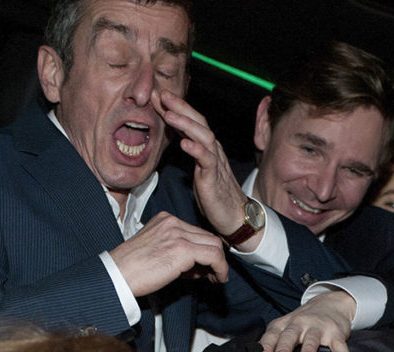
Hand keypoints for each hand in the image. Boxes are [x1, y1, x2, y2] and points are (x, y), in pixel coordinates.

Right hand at [110, 211, 229, 295]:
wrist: (117, 275)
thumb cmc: (131, 269)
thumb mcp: (155, 252)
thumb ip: (177, 252)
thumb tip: (199, 266)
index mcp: (165, 220)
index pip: (196, 232)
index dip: (203, 251)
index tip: (203, 268)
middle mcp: (172, 223)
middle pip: (208, 236)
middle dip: (214, 257)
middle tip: (213, 275)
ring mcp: (178, 234)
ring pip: (215, 245)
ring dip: (219, 264)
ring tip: (216, 278)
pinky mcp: (183, 249)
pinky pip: (214, 256)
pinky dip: (220, 268)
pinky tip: (217, 279)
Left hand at [154, 91, 249, 243]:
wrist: (235, 216)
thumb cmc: (216, 194)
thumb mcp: (199, 168)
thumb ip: (191, 152)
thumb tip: (178, 138)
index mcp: (207, 147)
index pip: (191, 121)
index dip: (176, 108)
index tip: (158, 95)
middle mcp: (213, 150)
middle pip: (198, 121)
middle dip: (180, 107)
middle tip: (163, 94)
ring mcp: (215, 163)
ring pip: (203, 136)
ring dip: (186, 124)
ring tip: (170, 115)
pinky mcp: (214, 178)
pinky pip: (207, 160)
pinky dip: (196, 150)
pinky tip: (184, 144)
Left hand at [259, 291, 357, 351]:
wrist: (330, 303)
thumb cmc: (302, 321)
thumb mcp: (285, 326)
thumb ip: (272, 340)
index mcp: (285, 324)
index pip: (273, 334)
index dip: (268, 345)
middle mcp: (300, 324)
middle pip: (291, 334)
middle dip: (285, 345)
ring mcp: (319, 328)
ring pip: (313, 338)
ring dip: (310, 348)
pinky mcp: (336, 333)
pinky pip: (340, 346)